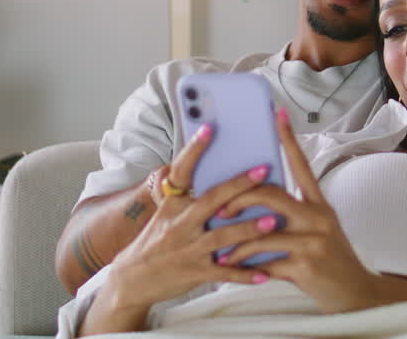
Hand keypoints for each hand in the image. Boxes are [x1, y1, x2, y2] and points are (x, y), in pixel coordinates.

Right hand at [81, 123, 277, 333]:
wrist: (133, 279)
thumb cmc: (157, 241)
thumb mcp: (166, 214)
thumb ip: (190, 197)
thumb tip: (218, 171)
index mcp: (173, 205)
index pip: (182, 172)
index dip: (194, 150)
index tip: (209, 128)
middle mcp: (179, 224)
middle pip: (211, 200)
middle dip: (238, 185)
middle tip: (263, 170)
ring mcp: (188, 249)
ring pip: (222, 236)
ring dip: (248, 229)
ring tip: (273, 221)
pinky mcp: (196, 273)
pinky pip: (225, 273)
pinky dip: (245, 274)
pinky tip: (265, 273)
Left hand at [215, 107, 382, 313]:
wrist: (356, 296)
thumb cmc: (330, 261)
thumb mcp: (317, 231)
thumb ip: (293, 216)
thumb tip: (256, 204)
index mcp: (319, 204)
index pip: (301, 165)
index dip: (288, 138)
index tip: (276, 114)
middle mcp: (318, 216)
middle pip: (270, 194)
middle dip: (239, 200)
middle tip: (221, 211)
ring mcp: (312, 240)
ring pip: (262, 231)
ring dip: (236, 243)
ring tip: (221, 252)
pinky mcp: (306, 265)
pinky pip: (265, 262)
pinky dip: (246, 267)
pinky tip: (235, 271)